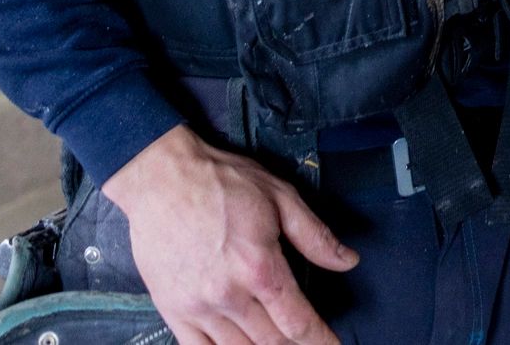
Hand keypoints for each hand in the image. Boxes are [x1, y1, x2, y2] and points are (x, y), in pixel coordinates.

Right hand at [103, 124, 354, 344]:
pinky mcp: (171, 310)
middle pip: (271, 341)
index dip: (319, 339)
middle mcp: (228, 295)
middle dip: (294, 344)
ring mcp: (196, 307)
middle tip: (307, 340)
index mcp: (259, 268)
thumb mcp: (281, 197)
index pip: (297, 322)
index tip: (332, 344)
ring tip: (277, 343)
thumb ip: (315, 236)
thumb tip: (348, 261)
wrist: (161, 180)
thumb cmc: (223, 182)